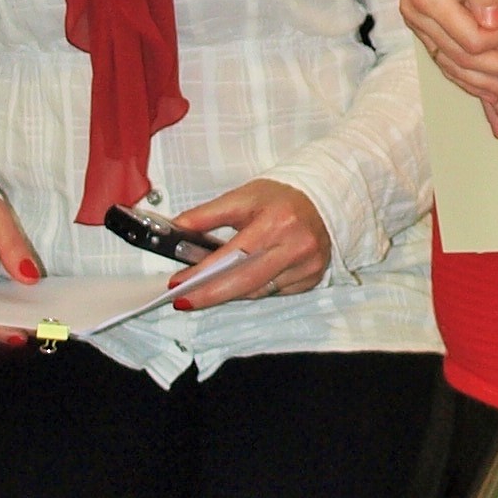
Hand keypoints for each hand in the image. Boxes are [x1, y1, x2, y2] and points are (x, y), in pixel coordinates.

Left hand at [161, 181, 332, 306]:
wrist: (321, 199)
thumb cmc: (280, 197)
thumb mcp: (241, 197)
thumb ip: (206, 215)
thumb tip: (176, 229)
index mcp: (278, 222)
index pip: (233, 256)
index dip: (203, 273)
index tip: (179, 283)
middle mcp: (296, 246)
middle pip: (246, 282)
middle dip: (210, 294)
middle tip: (184, 300)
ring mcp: (307, 266)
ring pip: (258, 291)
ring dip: (230, 292)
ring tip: (209, 288)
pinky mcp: (312, 278)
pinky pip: (274, 292)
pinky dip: (254, 288)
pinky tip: (243, 280)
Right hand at [402, 0, 497, 130]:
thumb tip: (496, 22)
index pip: (471, 38)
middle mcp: (416, 17)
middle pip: (463, 61)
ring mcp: (418, 25)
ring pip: (454, 68)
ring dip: (489, 87)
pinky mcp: (426, 26)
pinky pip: (449, 60)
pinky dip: (473, 77)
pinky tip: (496, 90)